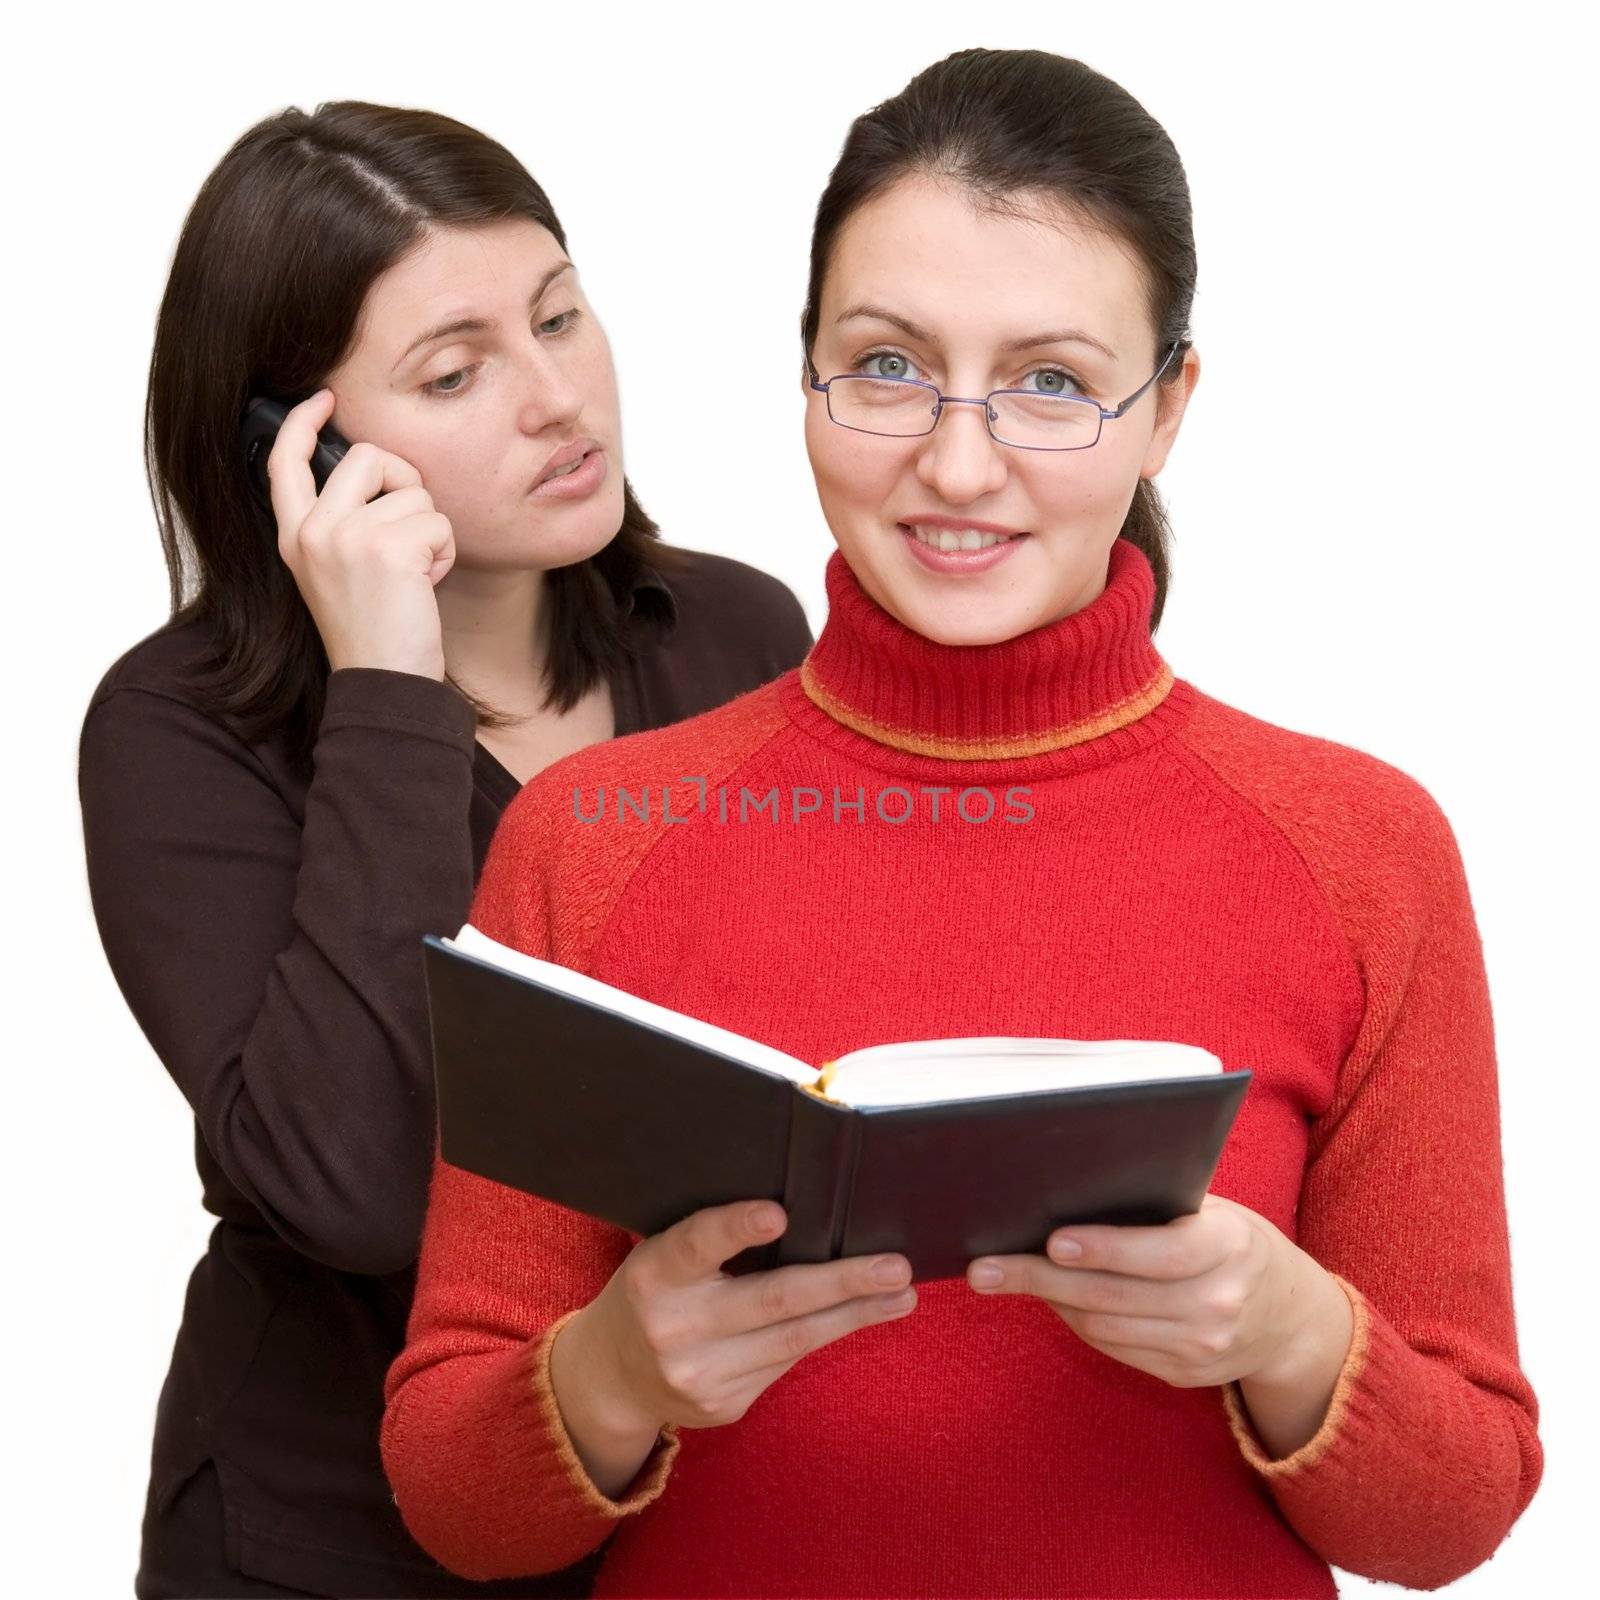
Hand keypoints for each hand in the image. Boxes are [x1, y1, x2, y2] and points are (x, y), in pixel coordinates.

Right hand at [268, 388, 454, 677]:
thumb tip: (376, 470)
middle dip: (405, 483)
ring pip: (414, 493)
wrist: (384, 680)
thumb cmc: (375, 630)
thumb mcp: (339, 570)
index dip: (303, 422)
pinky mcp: (386, 549)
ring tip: (414, 576)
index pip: (286, 462)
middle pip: (369, 457)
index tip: (326, 400)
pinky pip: (437, 522)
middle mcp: (312, 531)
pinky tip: (425, 585)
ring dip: (430, 532)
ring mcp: (345, 537)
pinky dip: (444, 553)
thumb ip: (343, 522)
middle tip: (411, 530)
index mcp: (294, 536)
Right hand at [567, 1199, 916, 1439]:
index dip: (736, 1227)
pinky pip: (785, 1364)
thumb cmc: (655, 1290)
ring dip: (855, 1315)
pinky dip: (824, 1334)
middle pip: (771, 1301)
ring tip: (901, 1294)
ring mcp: (700, 1375)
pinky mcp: (723, 1407)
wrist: (612, 1376)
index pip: (695, 1245)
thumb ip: (712, 1240)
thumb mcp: (662, 1255)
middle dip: (841, 1283)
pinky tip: (857, 1315)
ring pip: (793, 1341)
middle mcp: (673, 1328)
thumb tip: (801, 1214)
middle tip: (895, 1266)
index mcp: (653, 1275)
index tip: (778, 1212)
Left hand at [966, 1193, 1329, 1389]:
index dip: (1104, 1249)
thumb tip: (1070, 1188)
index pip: (1160, 1254)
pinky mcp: (1183, 1374)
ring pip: (1104, 1326)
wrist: (1291, 1318)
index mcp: (1229, 1247)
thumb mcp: (1215, 1212)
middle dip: (1040, 1279)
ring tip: (1003, 1275)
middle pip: (1114, 1296)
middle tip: (985, 1268)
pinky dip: (1076, 1320)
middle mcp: (1219, 1304)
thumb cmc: (1234, 1243)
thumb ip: (1160, 1207)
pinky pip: (1114, 1348)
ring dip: (1049, 1300)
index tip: (1052, 1241)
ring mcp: (1202, 1348)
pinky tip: (1051, 1297)